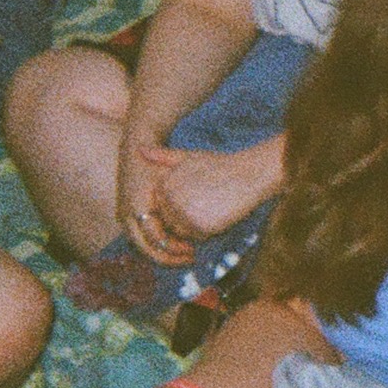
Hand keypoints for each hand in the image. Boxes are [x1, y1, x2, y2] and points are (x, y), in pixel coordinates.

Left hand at [127, 138, 276, 262]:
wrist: (248, 174)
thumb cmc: (220, 165)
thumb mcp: (189, 157)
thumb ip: (163, 157)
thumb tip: (139, 150)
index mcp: (165, 183)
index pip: (162, 207)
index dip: (180, 205)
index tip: (198, 196)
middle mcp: (170, 198)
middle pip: (171, 221)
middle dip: (186, 217)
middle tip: (207, 203)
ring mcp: (184, 213)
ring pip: (182, 231)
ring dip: (195, 226)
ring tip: (212, 208)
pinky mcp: (199, 226)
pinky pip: (196, 238)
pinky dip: (205, 233)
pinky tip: (217, 216)